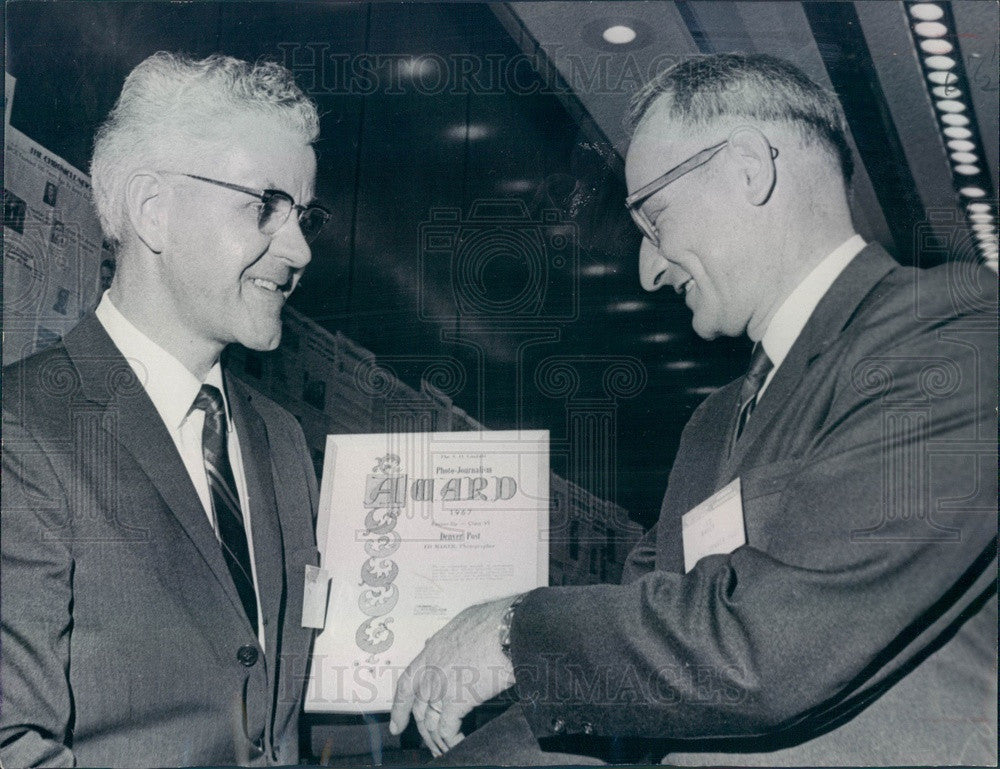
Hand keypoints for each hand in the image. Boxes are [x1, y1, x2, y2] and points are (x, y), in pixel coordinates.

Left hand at [388, 594, 518, 756]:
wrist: (507, 629)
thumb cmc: (493, 622)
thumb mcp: (461, 622)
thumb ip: (446, 639)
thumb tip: (437, 643)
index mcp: (432, 651)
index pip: (406, 683)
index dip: (399, 707)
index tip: (397, 723)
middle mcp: (431, 670)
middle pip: (418, 708)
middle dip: (421, 729)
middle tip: (427, 742)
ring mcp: (441, 686)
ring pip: (429, 722)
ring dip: (436, 739)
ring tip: (444, 748)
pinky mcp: (457, 701)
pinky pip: (447, 730)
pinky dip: (451, 741)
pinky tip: (458, 743)